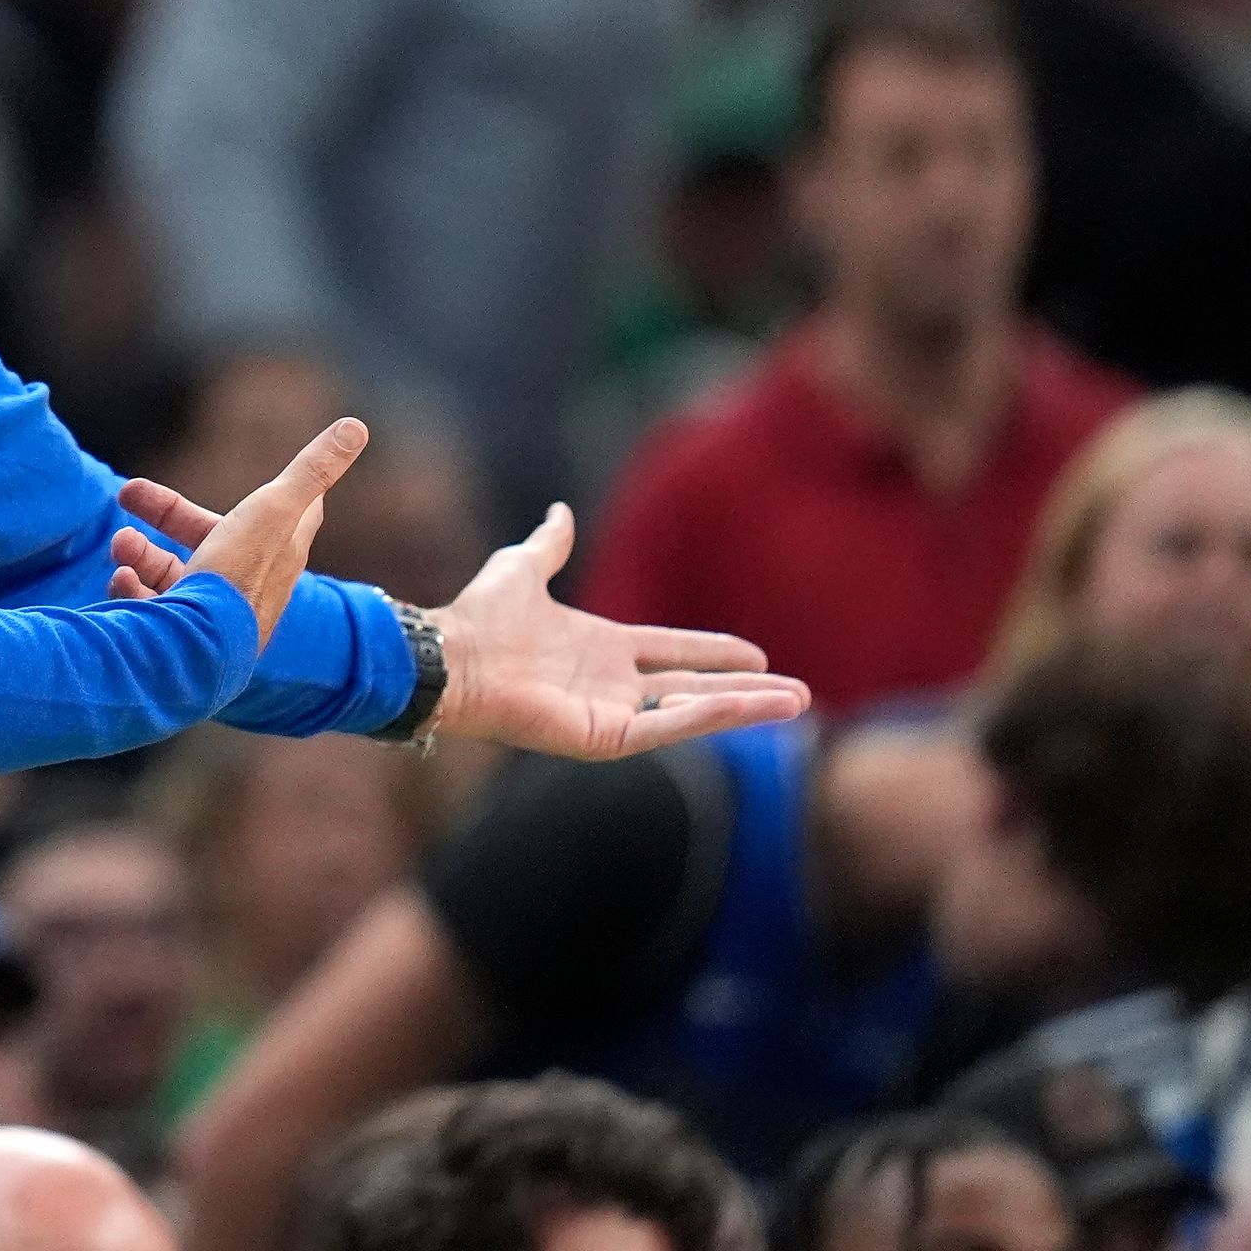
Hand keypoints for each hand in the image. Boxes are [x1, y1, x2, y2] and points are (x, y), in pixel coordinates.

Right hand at [102, 416, 365, 641]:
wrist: (202, 649)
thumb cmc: (240, 574)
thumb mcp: (274, 510)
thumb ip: (312, 469)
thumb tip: (356, 426)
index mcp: (277, 554)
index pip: (292, 518)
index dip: (289, 496)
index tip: (285, 480)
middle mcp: (247, 585)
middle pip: (209, 538)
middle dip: (166, 515)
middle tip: (127, 492)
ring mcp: (212, 613)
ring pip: (172, 574)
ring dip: (141, 555)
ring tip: (121, 546)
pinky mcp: (181, 638)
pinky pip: (151, 608)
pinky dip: (132, 590)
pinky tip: (122, 579)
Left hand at [428, 503, 808, 756]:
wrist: (451, 655)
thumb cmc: (479, 618)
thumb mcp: (522, 568)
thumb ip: (549, 545)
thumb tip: (560, 512)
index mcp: (599, 648)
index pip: (671, 651)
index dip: (713, 652)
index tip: (758, 652)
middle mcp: (611, 684)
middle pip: (694, 688)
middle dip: (747, 691)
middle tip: (799, 694)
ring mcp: (610, 714)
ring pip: (693, 713)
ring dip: (745, 709)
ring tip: (797, 705)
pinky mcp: (604, 738)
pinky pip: (666, 730)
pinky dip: (708, 717)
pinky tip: (749, 705)